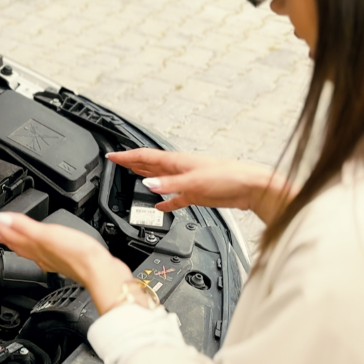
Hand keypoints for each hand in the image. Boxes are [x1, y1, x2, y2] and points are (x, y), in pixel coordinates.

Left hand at [0, 212, 135, 314]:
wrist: (100, 271)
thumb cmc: (76, 255)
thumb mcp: (46, 233)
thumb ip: (23, 226)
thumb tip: (0, 219)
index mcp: (33, 246)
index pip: (8, 233)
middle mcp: (40, 254)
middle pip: (15, 242)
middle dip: (3, 232)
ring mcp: (51, 258)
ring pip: (28, 248)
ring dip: (17, 239)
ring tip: (9, 235)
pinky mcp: (64, 259)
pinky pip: (43, 251)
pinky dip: (36, 245)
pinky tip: (42, 246)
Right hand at [107, 149, 295, 222]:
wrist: (251, 187)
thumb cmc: (229, 177)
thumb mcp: (195, 182)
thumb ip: (170, 184)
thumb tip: (148, 185)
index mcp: (177, 161)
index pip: (145, 157)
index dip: (127, 157)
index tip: (111, 157)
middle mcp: (180, 169)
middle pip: (150, 165)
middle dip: (133, 164)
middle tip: (118, 163)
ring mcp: (187, 181)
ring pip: (161, 179)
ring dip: (146, 179)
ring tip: (133, 178)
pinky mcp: (196, 193)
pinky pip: (175, 197)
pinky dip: (166, 201)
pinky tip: (160, 206)